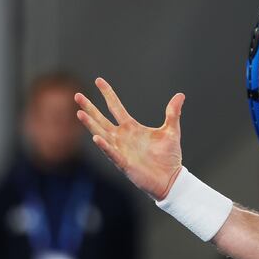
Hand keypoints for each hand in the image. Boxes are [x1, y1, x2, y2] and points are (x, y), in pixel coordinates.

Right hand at [75, 77, 184, 199]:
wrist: (171, 178)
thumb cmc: (169, 156)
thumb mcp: (171, 130)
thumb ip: (173, 113)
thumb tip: (180, 95)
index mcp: (132, 128)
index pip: (116, 107)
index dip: (108, 94)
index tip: (99, 80)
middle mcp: (122, 137)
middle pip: (102, 119)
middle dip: (90, 108)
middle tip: (77, 95)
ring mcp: (121, 150)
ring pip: (101, 134)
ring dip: (90, 124)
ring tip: (79, 113)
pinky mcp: (124, 163)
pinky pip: (112, 153)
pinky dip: (105, 146)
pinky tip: (96, 137)